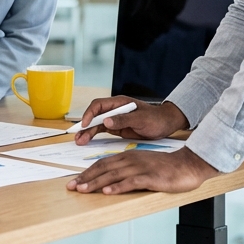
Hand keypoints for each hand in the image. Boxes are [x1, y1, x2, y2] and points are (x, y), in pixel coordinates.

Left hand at [66, 146, 218, 194]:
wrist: (187, 165)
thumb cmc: (164, 167)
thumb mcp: (142, 164)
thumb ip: (126, 170)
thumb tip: (109, 180)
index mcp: (128, 156)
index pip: (102, 164)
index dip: (87, 173)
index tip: (74, 182)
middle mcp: (131, 160)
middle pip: (104, 169)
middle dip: (86, 178)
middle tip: (71, 187)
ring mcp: (140, 168)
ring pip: (114, 175)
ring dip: (96, 183)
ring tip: (83, 190)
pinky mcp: (150, 177)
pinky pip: (131, 182)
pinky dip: (118, 187)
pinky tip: (108, 192)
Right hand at [73, 96, 188, 144]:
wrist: (166, 124)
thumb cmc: (156, 118)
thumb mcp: (141, 119)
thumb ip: (123, 119)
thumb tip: (106, 121)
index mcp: (119, 102)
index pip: (98, 105)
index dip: (89, 114)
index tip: (85, 124)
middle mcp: (114, 109)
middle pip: (94, 115)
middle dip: (85, 125)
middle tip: (78, 136)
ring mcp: (115, 119)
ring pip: (96, 124)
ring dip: (87, 132)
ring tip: (79, 141)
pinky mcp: (117, 128)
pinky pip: (101, 130)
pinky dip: (93, 135)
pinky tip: (87, 140)